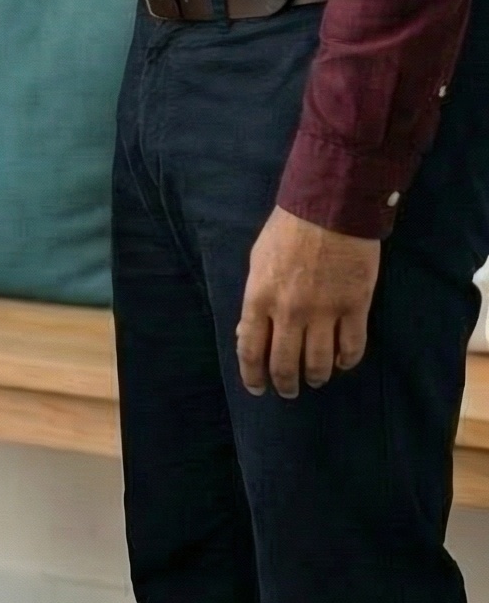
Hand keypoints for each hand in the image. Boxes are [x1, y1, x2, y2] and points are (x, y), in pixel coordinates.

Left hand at [236, 206, 380, 397]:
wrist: (328, 211)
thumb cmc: (286, 231)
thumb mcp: (257, 262)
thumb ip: (255, 299)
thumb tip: (249, 331)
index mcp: (259, 298)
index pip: (251, 349)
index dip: (253, 374)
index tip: (257, 387)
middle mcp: (289, 312)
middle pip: (286, 363)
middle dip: (286, 384)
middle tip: (288, 391)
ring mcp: (324, 312)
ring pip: (320, 362)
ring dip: (316, 376)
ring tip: (315, 379)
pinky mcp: (355, 308)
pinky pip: (352, 348)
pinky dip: (346, 362)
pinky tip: (342, 363)